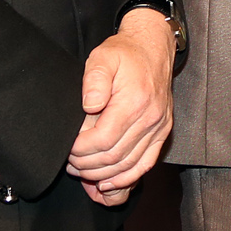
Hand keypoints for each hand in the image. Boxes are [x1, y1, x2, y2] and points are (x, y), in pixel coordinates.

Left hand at [66, 8, 175, 203]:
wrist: (153, 48)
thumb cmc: (125, 54)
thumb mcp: (103, 57)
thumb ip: (94, 79)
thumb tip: (90, 105)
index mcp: (134, 102)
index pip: (103, 140)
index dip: (81, 150)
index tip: (67, 149)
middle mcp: (150, 118)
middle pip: (114, 157)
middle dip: (87, 165)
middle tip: (70, 163)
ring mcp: (159, 127)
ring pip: (128, 165)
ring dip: (103, 176)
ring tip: (83, 172)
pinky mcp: (163, 131)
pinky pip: (146, 164)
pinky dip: (127, 178)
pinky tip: (110, 183)